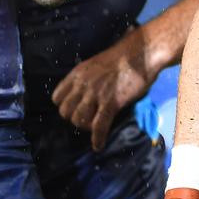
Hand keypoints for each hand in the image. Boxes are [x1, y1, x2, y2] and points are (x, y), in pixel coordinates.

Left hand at [52, 29, 154, 149]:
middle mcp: (82, 85)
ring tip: (96, 127)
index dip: (66, 107)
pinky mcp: (111, 103)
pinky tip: (99, 145)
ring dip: (86, 127)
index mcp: (77, 74)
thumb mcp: (96, 65)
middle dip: (75, 118)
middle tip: (88, 118)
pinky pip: (99, 126)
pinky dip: (98, 139)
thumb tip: (85, 95)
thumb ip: (87, 79)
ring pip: (79, 121)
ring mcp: (96, 94)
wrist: (141, 53)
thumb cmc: (123, 57)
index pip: (57, 98)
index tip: (76, 109)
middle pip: (65, 112)